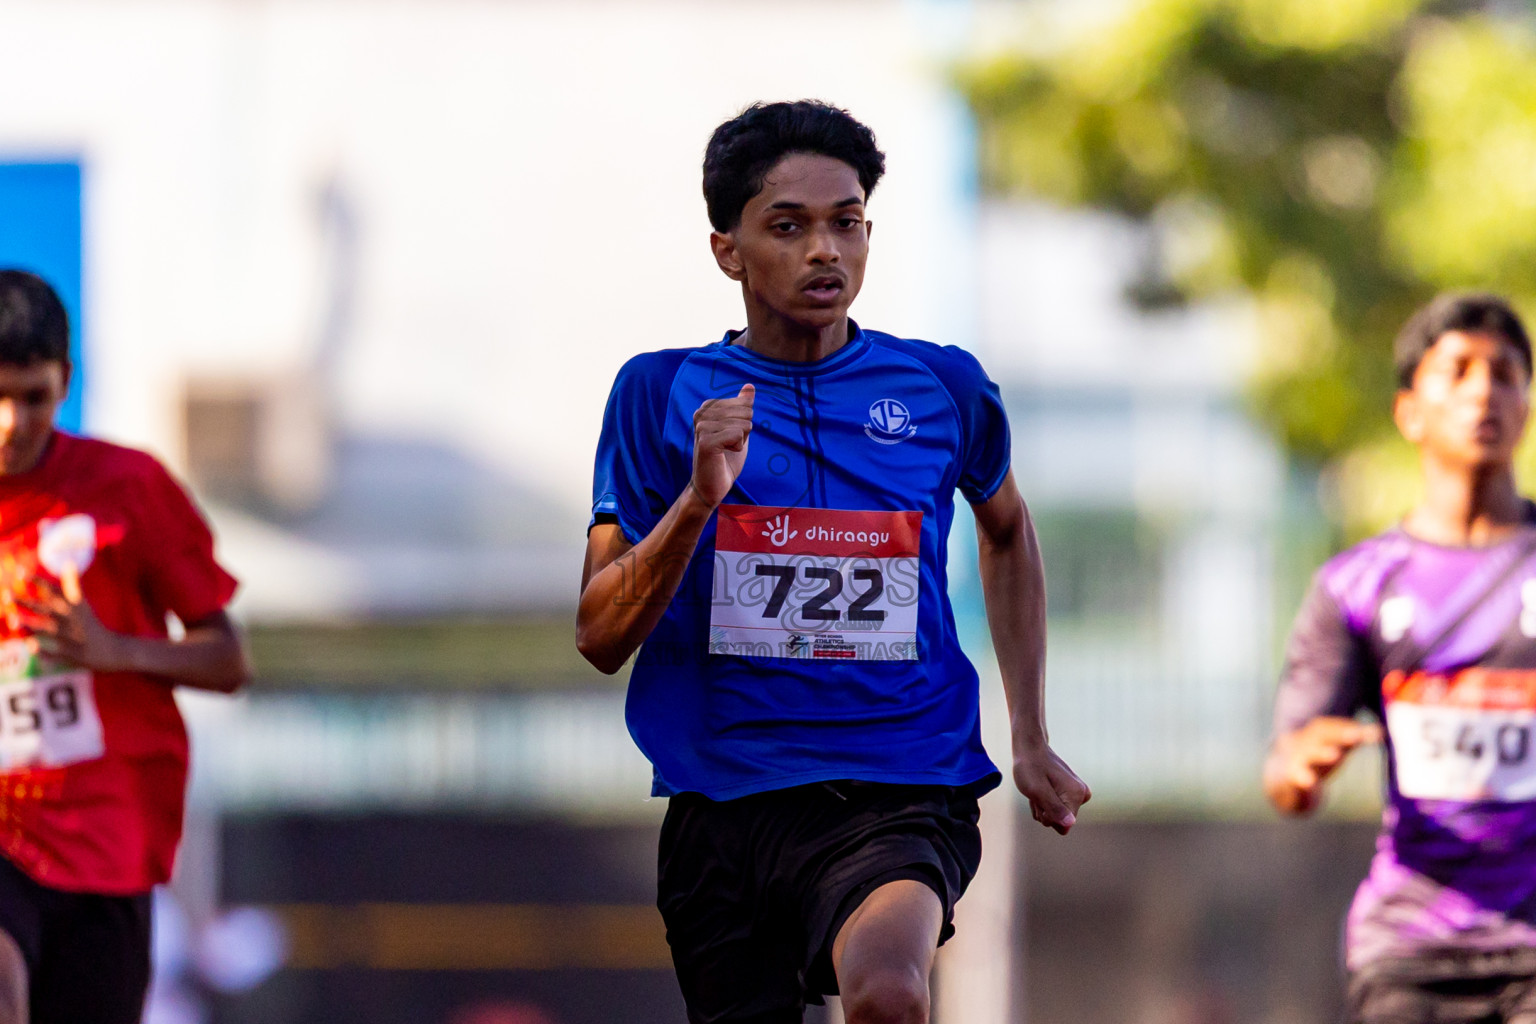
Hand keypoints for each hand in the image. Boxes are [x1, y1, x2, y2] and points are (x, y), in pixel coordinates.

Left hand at [13, 573, 127, 672]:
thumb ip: (73, 585)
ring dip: (31, 626)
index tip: (20, 572)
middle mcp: (72, 620)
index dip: (37, 581)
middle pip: (46, 609)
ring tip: (13, 621)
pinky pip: (57, 653)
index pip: (53, 591)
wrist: (113, 650)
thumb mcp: (84, 605)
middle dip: (27, 603)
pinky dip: (45, 651)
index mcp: (73, 607)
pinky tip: (31, 646)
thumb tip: (70, 563)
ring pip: (49, 631)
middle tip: (6, 595)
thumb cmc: (91, 626)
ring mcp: (73, 638)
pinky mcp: (74, 655)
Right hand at [691, 384, 754, 508]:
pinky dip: (737, 448)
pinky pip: (738, 435)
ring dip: (740, 442)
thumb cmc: (725, 458)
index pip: (745, 404)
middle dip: (744, 432)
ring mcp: (701, 427)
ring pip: (743, 424)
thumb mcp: (738, 428)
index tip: (730, 437)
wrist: (711, 486)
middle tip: (728, 446)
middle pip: (746, 412)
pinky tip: (723, 455)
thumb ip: (742, 407)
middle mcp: (701, 413)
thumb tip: (750, 386)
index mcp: (707, 407)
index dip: (745, 424)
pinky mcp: (705, 441)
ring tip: (725, 451)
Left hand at [1014, 742, 1090, 834]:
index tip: (1039, 798)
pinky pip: (1056, 809)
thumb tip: (1070, 824)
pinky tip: (1040, 789)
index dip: (1047, 816)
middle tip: (1036, 793)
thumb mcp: (1037, 790)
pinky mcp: (1072, 793)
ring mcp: (1078, 793)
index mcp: (1077, 795)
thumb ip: (1054, 808)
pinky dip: (1044, 802)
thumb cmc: (1030, 767)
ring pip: (1056, 816)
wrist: (1030, 749)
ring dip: (1042, 806)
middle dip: (1044, 812)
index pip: (1063, 826)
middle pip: (1060, 823)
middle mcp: (1082, 795)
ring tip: (1037, 789)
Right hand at [1265, 716, 1382, 813]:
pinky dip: (1301, 777)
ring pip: (1308, 754)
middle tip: (1356, 736)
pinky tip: (1309, 782)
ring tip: (1336, 755)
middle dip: (1338, 734)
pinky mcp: (1289, 777)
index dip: (1349, 727)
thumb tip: (1381, 731)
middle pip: (1320, 734)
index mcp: (1317, 733)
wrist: (1281, 777)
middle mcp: (1305, 741)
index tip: (1373, 732)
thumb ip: (1354, 738)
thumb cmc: (1317, 759)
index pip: (1332, 726)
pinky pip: (1294, 776)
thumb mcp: (1335, 746)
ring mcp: (1295, 758)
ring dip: (1320, 753)